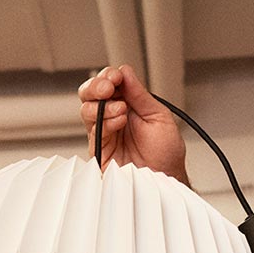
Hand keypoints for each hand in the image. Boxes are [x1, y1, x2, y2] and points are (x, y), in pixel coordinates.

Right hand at [76, 64, 188, 181]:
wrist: (166, 180)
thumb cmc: (166, 155)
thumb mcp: (159, 116)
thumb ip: (140, 95)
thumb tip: (125, 72)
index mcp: (128, 107)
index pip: (109, 84)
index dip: (109, 77)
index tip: (116, 76)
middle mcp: (113, 118)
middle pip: (90, 94)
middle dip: (96, 86)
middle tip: (108, 87)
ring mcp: (105, 134)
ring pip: (87, 110)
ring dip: (102, 104)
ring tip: (121, 110)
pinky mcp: (100, 151)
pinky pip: (94, 131)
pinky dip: (106, 121)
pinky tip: (119, 121)